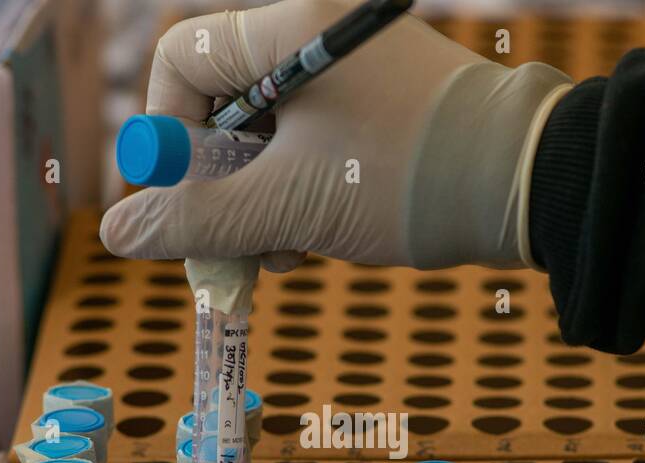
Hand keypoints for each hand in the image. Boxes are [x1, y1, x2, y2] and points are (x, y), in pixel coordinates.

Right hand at [100, 0, 572, 270]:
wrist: (527, 185)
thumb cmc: (407, 180)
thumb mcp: (288, 207)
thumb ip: (197, 222)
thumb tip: (117, 236)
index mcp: (289, 26)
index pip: (181, 62)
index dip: (166, 136)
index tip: (182, 199)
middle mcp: (317, 32)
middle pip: (221, 104)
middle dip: (218, 185)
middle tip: (232, 245)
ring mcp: (351, 69)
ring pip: (267, 133)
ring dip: (258, 201)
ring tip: (284, 253)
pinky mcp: (379, 104)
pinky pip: (310, 143)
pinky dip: (298, 194)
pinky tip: (313, 241)